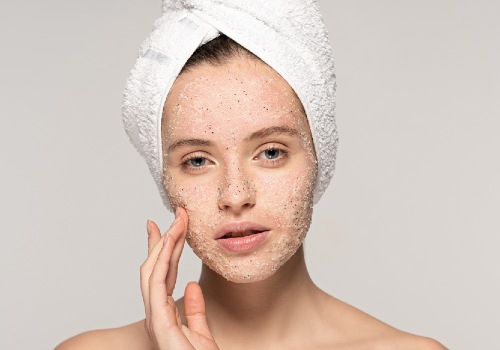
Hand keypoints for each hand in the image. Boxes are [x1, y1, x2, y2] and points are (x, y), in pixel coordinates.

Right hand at [140, 207, 218, 349]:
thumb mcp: (200, 333)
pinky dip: (160, 261)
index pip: (162, 274)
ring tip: (176, 222)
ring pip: (152, 272)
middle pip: (154, 269)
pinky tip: (169, 242)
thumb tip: (192, 286)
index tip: (167, 226)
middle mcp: (156, 314)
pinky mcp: (160, 324)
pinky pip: (157, 285)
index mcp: (164, 314)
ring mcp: (155, 319)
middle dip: (164, 240)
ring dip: (164, 244)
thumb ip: (195, 310)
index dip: (163, 249)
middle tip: (176, 215)